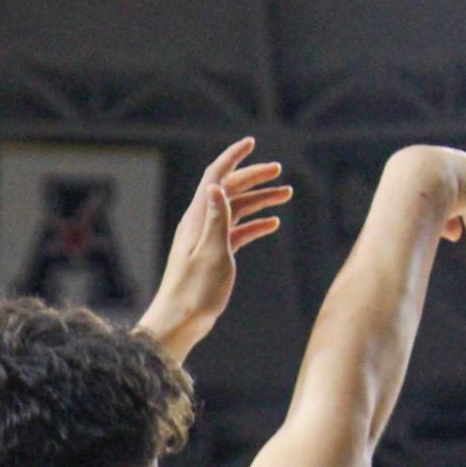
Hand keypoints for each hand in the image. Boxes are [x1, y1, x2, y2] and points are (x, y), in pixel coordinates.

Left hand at [138, 137, 292, 358]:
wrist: (179, 323)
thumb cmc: (195, 292)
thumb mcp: (211, 253)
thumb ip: (217, 219)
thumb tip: (217, 185)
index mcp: (197, 219)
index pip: (215, 177)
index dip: (232, 157)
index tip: (251, 142)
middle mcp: (200, 224)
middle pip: (229, 190)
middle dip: (253, 177)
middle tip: (279, 171)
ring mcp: (206, 240)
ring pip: (236, 211)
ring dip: (260, 201)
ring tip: (286, 195)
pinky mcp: (213, 256)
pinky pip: (236, 233)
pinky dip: (254, 225)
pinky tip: (272, 225)